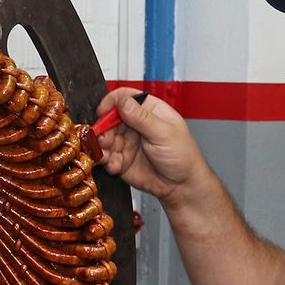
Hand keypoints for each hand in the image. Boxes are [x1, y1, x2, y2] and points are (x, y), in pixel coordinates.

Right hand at [94, 88, 209, 203]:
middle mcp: (135, 124)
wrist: (181, 186)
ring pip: (104, 138)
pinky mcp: (122, 159)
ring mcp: (128, 142)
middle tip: (105, 139)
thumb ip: (142, 118)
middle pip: (109, 119)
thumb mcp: (164, 133)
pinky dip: (106, 161)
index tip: (103, 113)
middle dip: (103, 129)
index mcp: (149, 111)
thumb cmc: (183, 156)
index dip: (111, 103)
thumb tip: (123, 102)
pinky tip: (115, 166)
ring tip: (107, 155)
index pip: (124, 98)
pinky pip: (106, 157)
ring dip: (102, 147)